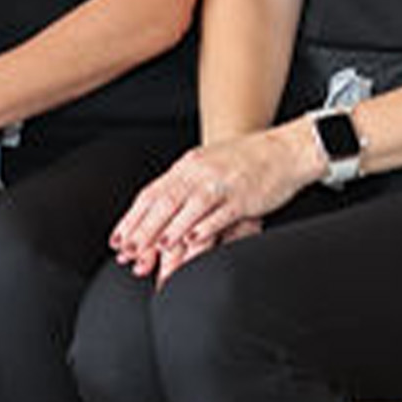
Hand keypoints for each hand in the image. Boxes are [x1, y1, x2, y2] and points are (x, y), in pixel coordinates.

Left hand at [108, 129, 303, 280]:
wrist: (284, 149)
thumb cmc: (244, 162)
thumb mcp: (207, 167)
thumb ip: (184, 187)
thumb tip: (158, 214)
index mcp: (187, 167)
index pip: (151, 194)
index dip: (132, 219)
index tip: (117, 240)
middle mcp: (200, 173)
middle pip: (164, 202)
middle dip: (143, 229)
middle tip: (128, 252)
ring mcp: (222, 184)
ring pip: (189, 207)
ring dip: (170, 229)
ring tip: (154, 249)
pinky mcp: (243, 197)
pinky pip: (221, 213)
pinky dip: (205, 227)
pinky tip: (192, 240)